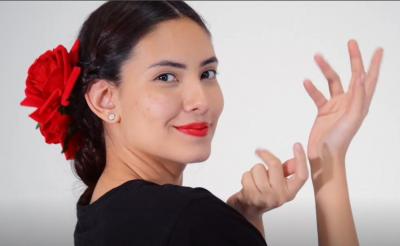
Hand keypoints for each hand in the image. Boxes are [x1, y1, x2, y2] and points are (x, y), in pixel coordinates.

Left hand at [226, 143, 308, 219]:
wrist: (247, 212)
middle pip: (275, 164)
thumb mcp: (277, 184)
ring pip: (258, 168)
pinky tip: (247, 186)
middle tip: (260, 153)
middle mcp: (280, 196)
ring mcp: (266, 197)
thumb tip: (294, 161)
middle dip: (265, 157)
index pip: (301, 175)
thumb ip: (286, 172)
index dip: (301, 159)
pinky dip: (245, 178)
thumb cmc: (262, 194)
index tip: (297, 145)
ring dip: (253, 172)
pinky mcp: (252, 197)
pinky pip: (247, 175)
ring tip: (254, 182)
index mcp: (290, 192)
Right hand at [304, 40, 383, 160]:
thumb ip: (357, 96)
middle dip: (353, 58)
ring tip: (317, 57)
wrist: (324, 155)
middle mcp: (350, 101)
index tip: (378, 50)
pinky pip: (318, 95)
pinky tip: (306, 81)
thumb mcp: (352, 117)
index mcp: (361, 103)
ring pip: (332, 81)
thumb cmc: (340, 140)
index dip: (374, 64)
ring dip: (325, 69)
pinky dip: (312, 88)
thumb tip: (360, 76)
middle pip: (353, 75)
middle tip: (351, 43)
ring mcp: (336, 105)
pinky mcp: (323, 110)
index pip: (370, 79)